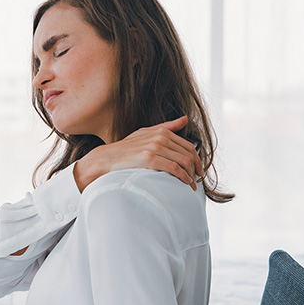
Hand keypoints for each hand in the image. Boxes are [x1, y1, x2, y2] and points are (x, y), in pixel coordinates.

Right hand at [73, 116, 202, 191]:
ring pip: (183, 162)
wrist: (105, 159)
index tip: (198, 171)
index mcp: (161, 131)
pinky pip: (173, 168)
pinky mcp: (149, 158)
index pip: (188, 146)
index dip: (197, 160)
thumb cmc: (125, 149)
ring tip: (190, 185)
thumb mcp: (144, 134)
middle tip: (197, 180)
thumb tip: (184, 119)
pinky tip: (183, 183)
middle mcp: (160, 137)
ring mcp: (154, 147)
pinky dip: (182, 177)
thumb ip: (166, 127)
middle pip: (188, 154)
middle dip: (195, 169)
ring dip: (190, 175)